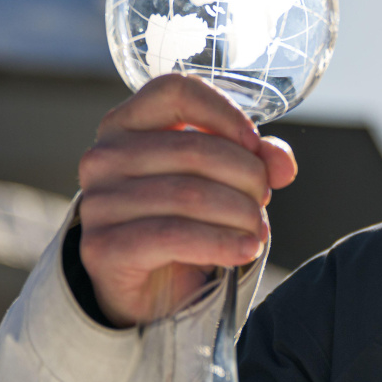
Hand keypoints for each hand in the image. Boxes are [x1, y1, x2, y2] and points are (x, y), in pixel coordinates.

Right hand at [77, 75, 297, 326]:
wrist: (146, 290)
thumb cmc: (181, 220)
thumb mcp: (217, 181)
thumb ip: (251, 160)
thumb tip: (282, 164)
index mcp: (126, 124)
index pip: (175, 91)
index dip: (223, 113)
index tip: (254, 145)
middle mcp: (104, 157)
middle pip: (194, 148)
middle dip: (246, 176)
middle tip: (263, 200)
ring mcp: (99, 202)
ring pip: (189, 194)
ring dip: (240, 214)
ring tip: (258, 230)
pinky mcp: (103, 246)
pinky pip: (174, 236)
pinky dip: (221, 243)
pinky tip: (245, 249)